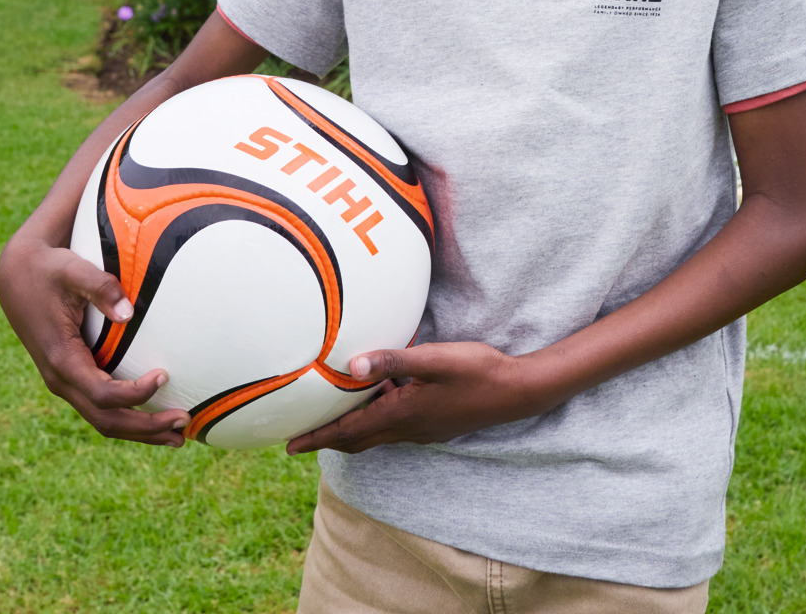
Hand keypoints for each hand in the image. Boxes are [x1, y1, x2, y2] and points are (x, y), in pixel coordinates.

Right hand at [0, 238, 191, 445]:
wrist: (17, 276)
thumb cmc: (49, 270)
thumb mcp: (72, 270)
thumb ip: (99, 287)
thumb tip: (129, 313)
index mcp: (61, 359)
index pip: (102, 394)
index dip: (134, 393)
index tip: (164, 376)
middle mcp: (60, 379)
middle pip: (106, 419)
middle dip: (146, 428)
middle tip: (185, 423)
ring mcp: (65, 382)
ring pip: (103, 420)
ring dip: (141, 431)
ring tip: (179, 436)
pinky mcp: (72, 378)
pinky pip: (100, 407)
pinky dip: (128, 416)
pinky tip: (155, 416)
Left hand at [284, 341, 554, 454]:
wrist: (517, 392)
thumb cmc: (476, 371)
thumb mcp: (433, 360)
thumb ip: (393, 361)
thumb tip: (351, 367)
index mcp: (401, 414)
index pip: (348, 431)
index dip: (317, 438)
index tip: (289, 446)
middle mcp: (407, 429)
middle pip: (357, 439)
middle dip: (327, 438)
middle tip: (301, 436)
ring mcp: (423, 430)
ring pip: (376, 434)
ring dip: (352, 429)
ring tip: (333, 415)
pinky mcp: (435, 425)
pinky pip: (395, 427)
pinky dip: (376, 420)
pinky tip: (381, 398)